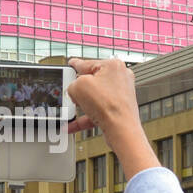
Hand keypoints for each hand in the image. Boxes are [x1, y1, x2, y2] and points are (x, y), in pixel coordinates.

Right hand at [67, 57, 158, 180]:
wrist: (121, 129)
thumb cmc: (109, 106)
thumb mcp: (78, 87)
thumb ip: (71, 83)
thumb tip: (74, 89)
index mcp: (113, 65)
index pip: (88, 63)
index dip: (75, 65)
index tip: (71, 64)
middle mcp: (120, 77)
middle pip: (92, 80)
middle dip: (80, 89)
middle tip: (72, 94)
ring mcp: (121, 94)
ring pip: (95, 97)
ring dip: (82, 105)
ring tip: (73, 111)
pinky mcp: (119, 109)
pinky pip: (98, 111)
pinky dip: (86, 117)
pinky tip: (73, 124)